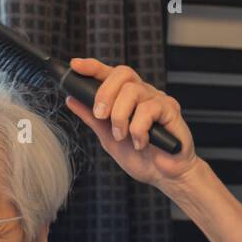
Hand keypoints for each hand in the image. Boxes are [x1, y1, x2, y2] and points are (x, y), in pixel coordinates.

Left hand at [65, 57, 198, 187]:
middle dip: (105, 93)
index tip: (75, 66)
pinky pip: (149, 109)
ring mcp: (157, 100)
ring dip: (120, 116)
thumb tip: (71, 100)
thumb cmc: (141, 157)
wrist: (164, 176)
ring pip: (132, 91)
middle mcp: (143, 93)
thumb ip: (93, 119)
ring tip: (122, 136)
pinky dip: (139, 129)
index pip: (110, 74)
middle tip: (100, 115)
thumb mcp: (109, 138)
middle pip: (122, 74)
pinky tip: (141, 143)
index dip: (93, 66)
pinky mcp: (170, 109)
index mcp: (127, 97)